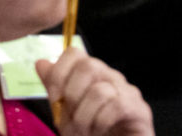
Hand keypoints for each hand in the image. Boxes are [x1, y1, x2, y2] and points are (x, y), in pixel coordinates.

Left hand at [38, 48, 153, 135]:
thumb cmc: (90, 131)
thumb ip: (55, 88)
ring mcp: (128, 91)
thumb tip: (41, 63)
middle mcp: (111, 77)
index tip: (54, 96)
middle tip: (69, 118)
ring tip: (83, 131)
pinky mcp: (140, 110)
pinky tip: (98, 132)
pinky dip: (101, 122)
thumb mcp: (65, 111)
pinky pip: (117, 105)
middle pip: (89, 65)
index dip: (59, 72)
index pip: (74, 53)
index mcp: (92, 74)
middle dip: (72, 94)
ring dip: (85, 116)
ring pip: (100, 90)